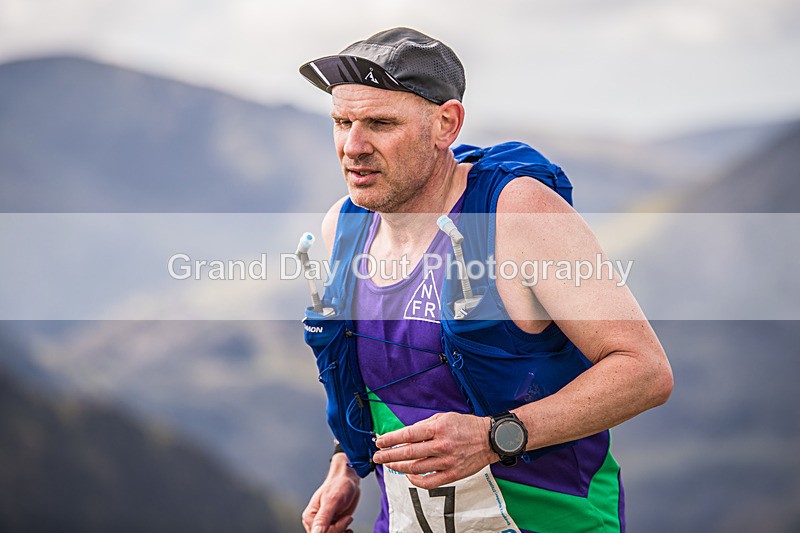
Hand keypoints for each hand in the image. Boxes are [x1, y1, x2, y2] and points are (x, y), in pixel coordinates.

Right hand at [302, 454, 359, 532]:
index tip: (344, 520)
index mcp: (309, 517)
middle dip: (339, 529)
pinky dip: (344, 531)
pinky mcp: (333, 524)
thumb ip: (323, 518)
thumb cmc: (339, 485)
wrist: (349, 480)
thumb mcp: (332, 501)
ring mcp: (324, 524)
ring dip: (343, 530)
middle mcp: (315, 522)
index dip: (334, 530)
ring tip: (347, 519)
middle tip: (347, 518)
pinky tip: (348, 524)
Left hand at [372, 412, 496, 489]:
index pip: (408, 435)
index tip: (380, 442)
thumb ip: (424, 426)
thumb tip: (405, 435)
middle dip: (389, 455)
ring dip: (399, 467)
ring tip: (389, 464)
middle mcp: (441, 445)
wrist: (489, 439)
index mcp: (438, 428)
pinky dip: (416, 480)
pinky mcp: (452, 474)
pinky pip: (429, 482)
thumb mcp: (444, 417)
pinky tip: (409, 475)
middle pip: (408, 453)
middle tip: (377, 456)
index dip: (391, 439)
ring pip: (416, 468)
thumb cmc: (466, 426)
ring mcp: (447, 461)